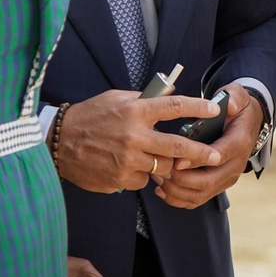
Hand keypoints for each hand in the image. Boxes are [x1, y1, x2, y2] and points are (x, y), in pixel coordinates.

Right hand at [54, 91, 222, 194]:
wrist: (59, 142)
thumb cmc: (90, 116)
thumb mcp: (116, 98)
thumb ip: (143, 99)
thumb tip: (168, 96)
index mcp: (135, 112)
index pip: (174, 107)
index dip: (198, 108)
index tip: (214, 110)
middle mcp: (134, 137)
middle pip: (177, 146)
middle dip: (201, 152)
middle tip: (216, 155)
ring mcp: (127, 160)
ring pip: (161, 166)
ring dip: (164, 163)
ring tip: (157, 157)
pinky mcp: (119, 179)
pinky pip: (142, 180)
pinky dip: (141, 174)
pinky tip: (128, 165)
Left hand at [153, 83, 264, 209]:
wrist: (245, 122)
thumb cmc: (236, 108)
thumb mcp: (238, 95)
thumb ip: (234, 96)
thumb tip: (228, 105)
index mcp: (239, 142)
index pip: (219, 156)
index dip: (196, 159)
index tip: (176, 159)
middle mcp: (236, 164)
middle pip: (208, 181)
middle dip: (182, 179)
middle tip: (161, 169)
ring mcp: (227, 177)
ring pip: (201, 194)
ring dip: (177, 189)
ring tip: (158, 177)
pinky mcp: (218, 185)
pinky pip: (197, 200)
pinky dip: (178, 198)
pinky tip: (162, 189)